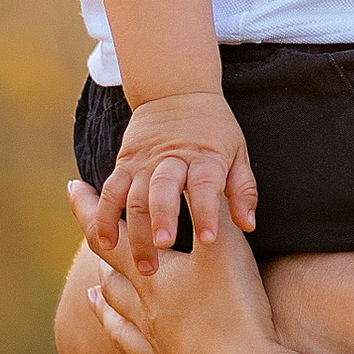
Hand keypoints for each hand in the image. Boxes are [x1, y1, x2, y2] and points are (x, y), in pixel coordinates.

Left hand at [68, 178, 278, 353]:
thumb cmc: (231, 311)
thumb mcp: (226, 250)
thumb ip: (214, 212)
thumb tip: (199, 176)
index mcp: (152, 280)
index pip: (113, 236)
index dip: (90, 210)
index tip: (71, 187)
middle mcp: (146, 315)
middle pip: (112, 280)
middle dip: (99, 255)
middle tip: (89, 238)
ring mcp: (159, 351)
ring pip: (121, 325)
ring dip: (106, 308)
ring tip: (94, 299)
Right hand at [86, 88, 254, 274]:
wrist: (175, 90)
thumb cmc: (213, 130)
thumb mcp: (237, 152)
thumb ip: (242, 190)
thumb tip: (248, 226)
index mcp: (206, 156)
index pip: (205, 185)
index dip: (206, 211)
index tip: (207, 240)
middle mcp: (173, 158)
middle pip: (163, 189)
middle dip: (162, 218)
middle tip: (163, 247)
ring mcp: (145, 161)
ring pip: (134, 195)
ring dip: (135, 230)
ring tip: (144, 263)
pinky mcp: (125, 163)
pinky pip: (111, 190)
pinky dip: (105, 216)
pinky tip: (107, 242)